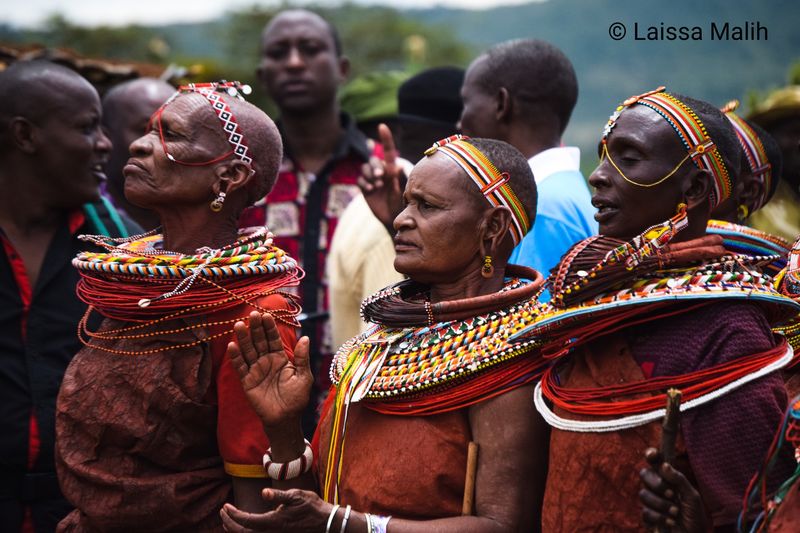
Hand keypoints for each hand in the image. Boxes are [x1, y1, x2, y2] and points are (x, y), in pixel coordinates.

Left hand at [221, 489, 331, 532]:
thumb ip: (279, 495)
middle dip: (230, 523)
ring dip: (236, 529)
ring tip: (228, 519)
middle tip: (223, 511)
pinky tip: (245, 525)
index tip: (225, 506)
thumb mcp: (296, 496)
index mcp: (273, 522)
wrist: (325, 522)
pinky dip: (246, 531)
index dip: (233, 515)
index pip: (246, 521)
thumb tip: (264, 492)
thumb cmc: (311, 507)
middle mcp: (271, 532)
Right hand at [227, 312, 312, 427]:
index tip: (266, 314)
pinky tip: (232, 345)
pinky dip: (236, 357)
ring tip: (238, 325)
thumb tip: (306, 338)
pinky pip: (240, 367)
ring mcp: (256, 370)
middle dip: (255, 328)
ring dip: (243, 338)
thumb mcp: (304, 376)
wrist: (286, 418)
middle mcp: (266, 361)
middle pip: (259, 341)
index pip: (273, 339)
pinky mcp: (247, 381)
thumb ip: (302, 358)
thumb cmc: (297, 398)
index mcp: (280, 358)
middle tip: (252, 314)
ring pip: (248, 350)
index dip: (269, 327)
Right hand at [358, 123, 405, 232]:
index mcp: (392, 169)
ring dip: (369, 175)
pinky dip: (364, 183)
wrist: (391, 218)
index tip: (382, 126)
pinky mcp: (365, 187)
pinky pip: (360, 180)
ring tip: (376, 186)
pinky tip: (370, 189)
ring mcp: (371, 179)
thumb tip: (398, 165)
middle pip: (373, 160)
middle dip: (375, 167)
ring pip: (365, 168)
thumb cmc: (400, 204)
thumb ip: (397, 180)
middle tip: (380, 177)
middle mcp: (381, 172)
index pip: (388, 151)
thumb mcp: (399, 192)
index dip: (385, 138)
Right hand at [639, 448, 707, 532]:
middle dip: (657, 484)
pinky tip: (671, 522)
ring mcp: (651, 502)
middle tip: (672, 494)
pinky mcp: (648, 517)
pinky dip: (660, 517)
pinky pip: (645, 511)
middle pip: (644, 474)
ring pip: (644, 494)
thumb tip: (664, 465)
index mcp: (668, 480)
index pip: (655, 463)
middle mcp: (657, 488)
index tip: (653, 455)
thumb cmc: (695, 517)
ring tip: (675, 513)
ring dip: (662, 504)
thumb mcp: (692, 496)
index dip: (651, 455)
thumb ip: (679, 480)